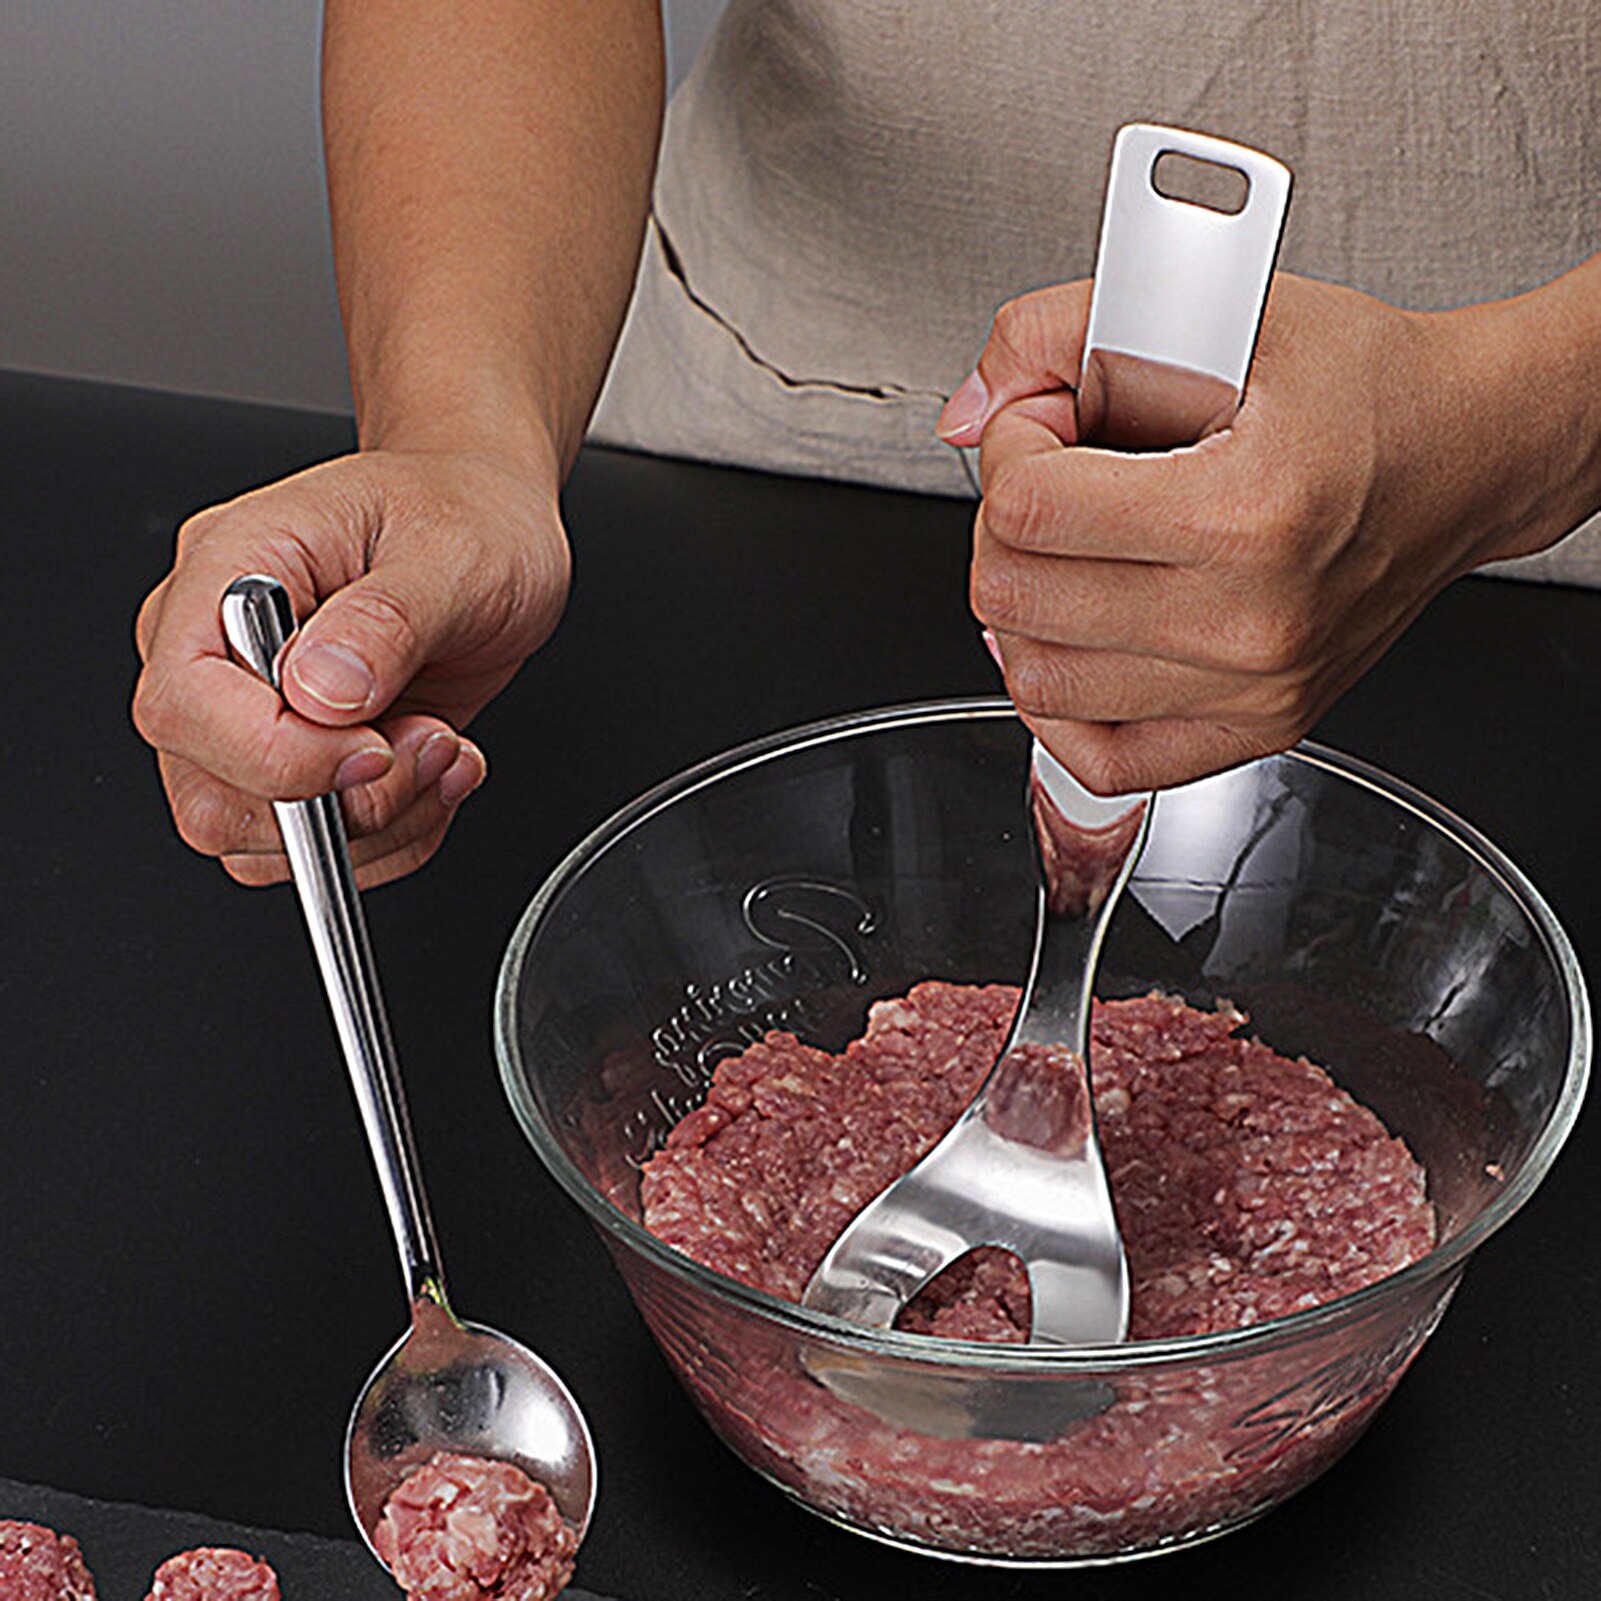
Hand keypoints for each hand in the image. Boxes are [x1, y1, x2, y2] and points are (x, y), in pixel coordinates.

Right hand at [133, 447, 568, 885]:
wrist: (494, 522)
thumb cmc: (465, 513)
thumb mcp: (453, 553)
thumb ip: (387, 621)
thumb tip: (321, 690)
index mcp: (232, 570)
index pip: (185, 702)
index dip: (276, 756)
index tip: (373, 750)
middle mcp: (225, 650)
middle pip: (213, 795)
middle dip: (341, 802)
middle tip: (428, 742)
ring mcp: (259, 714)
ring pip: (265, 840)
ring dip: (379, 824)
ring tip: (444, 750)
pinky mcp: (306, 759)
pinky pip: (316, 849)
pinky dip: (394, 836)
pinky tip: (439, 772)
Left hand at [938, 270, 1585, 792]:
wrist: (1469, 454)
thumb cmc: (1365, 386)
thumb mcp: (1218, 312)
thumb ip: (1057, 332)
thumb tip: (966, 415)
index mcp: (1246, 511)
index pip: (1027, 509)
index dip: (1009, 450)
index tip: (1044, 425)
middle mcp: (1251, 620)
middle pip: (1013, 598)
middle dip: (1002, 525)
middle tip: (1051, 484)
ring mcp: (1253, 688)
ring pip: (1036, 681)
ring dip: (1022, 609)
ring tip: (1068, 556)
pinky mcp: (1257, 727)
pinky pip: (1100, 761)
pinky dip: (1060, 703)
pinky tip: (1076, 641)